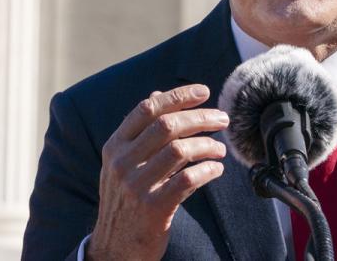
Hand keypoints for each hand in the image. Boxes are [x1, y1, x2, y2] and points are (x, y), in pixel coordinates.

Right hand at [86, 84, 228, 260]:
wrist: (114, 248)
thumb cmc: (125, 200)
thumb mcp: (121, 163)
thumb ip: (140, 131)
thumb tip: (157, 94)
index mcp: (115, 146)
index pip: (148, 108)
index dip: (178, 96)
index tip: (204, 91)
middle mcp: (122, 162)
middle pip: (168, 125)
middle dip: (201, 117)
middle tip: (222, 118)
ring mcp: (136, 185)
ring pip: (180, 150)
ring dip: (208, 144)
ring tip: (220, 148)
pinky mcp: (153, 207)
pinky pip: (188, 179)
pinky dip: (208, 170)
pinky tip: (216, 170)